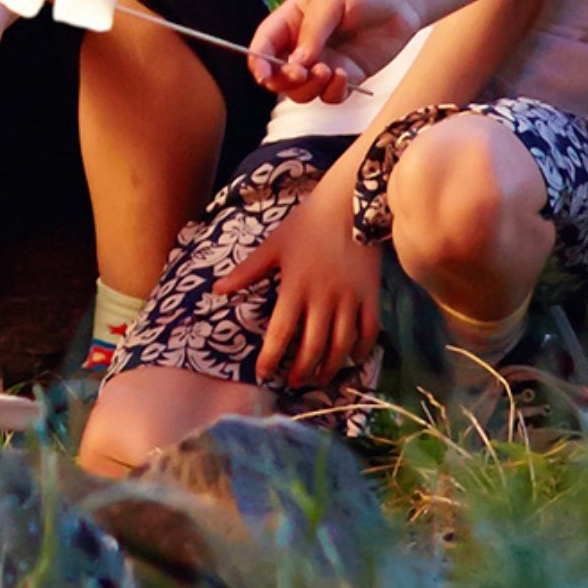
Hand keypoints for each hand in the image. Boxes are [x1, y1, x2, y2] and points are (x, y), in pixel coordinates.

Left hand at [218, 179, 379, 388]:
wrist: (350, 205)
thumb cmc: (307, 224)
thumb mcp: (273, 246)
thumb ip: (247, 272)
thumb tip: (217, 290)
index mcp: (296, 286)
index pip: (281, 331)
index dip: (271, 356)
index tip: (262, 372)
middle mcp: (324, 298)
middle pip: (313, 345)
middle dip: (302, 369)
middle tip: (293, 382)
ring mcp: (350, 299)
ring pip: (341, 345)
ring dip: (329, 367)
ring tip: (319, 378)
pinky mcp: (371, 297)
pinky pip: (369, 332)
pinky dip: (362, 350)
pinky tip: (352, 359)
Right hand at [253, 0, 423, 103]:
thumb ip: (312, 31)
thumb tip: (296, 63)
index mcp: (291, 20)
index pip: (264, 44)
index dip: (258, 61)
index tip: (264, 75)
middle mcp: (303, 44)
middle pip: (279, 75)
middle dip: (284, 80)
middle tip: (301, 73)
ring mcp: (325, 62)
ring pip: (302, 91)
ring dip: (309, 88)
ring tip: (327, 71)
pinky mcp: (348, 75)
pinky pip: (331, 95)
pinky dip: (333, 92)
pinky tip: (344, 77)